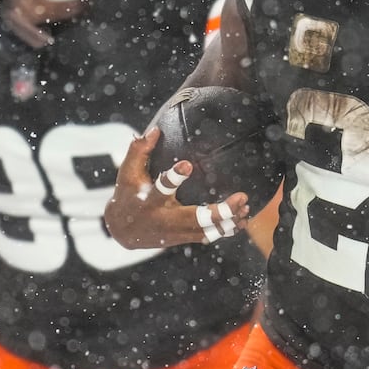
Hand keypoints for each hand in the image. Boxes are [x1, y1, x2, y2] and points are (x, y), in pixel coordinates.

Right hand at [103, 127, 249, 249]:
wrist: (122, 230)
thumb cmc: (126, 194)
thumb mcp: (126, 172)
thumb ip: (139, 150)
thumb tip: (156, 130)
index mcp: (149, 199)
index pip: (161, 187)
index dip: (174, 177)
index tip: (187, 164)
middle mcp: (164, 218)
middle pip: (195, 219)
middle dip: (220, 212)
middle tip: (241, 198)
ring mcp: (175, 232)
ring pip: (206, 231)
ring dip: (228, 222)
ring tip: (245, 209)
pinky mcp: (182, 238)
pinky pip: (207, 236)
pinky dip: (225, 230)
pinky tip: (242, 222)